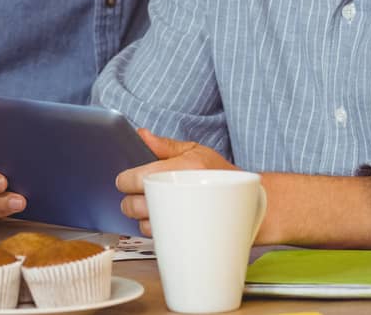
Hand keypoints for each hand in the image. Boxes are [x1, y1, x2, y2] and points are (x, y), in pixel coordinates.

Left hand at [113, 128, 235, 235]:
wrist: (245, 200)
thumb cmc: (219, 173)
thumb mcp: (195, 150)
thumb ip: (164, 145)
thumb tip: (141, 135)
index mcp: (178, 170)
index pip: (134, 179)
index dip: (125, 180)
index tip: (127, 180)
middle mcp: (176, 196)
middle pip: (132, 205)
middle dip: (130, 199)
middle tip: (139, 193)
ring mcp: (178, 220)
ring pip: (141, 223)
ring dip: (142, 216)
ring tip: (154, 206)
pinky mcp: (181, 236)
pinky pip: (155, 236)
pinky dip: (154, 228)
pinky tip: (163, 217)